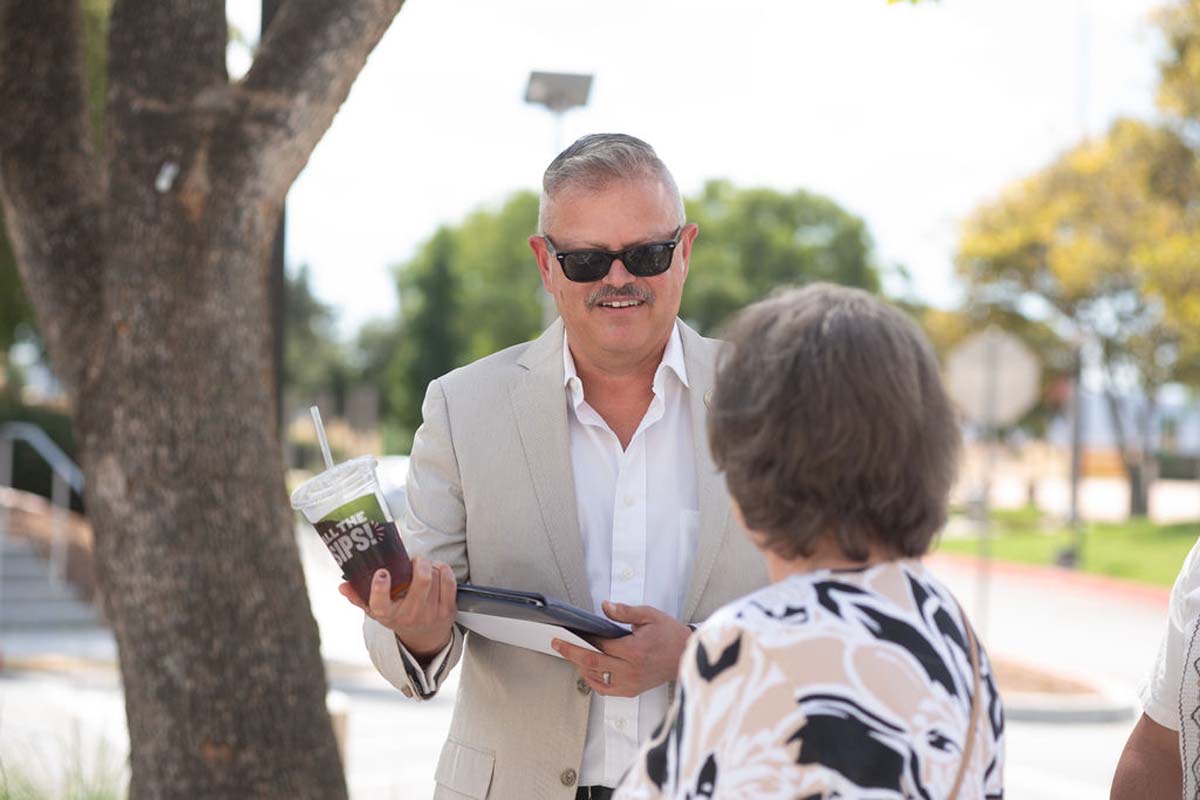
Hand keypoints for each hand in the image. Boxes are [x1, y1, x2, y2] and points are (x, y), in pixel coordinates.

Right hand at [338, 555, 456, 659]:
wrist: (423, 637)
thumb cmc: (397, 615)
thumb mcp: (376, 610)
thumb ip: (359, 597)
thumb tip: (342, 586)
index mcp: (387, 614)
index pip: (380, 604)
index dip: (380, 588)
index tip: (382, 572)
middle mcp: (409, 616)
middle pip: (421, 583)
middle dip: (420, 563)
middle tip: (415, 560)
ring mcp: (430, 614)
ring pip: (435, 577)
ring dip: (431, 566)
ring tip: (424, 567)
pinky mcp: (447, 610)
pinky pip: (449, 582)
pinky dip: (444, 569)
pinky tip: (438, 568)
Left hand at [551, 601, 692, 696]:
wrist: (686, 656)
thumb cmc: (670, 635)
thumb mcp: (650, 615)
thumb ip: (625, 612)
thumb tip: (604, 606)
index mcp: (634, 650)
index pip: (599, 645)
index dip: (581, 638)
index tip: (567, 632)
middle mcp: (630, 670)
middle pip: (591, 662)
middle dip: (570, 652)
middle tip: (556, 643)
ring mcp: (630, 683)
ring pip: (595, 678)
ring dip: (580, 666)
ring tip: (570, 653)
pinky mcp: (632, 690)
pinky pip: (605, 689)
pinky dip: (593, 680)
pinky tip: (587, 670)